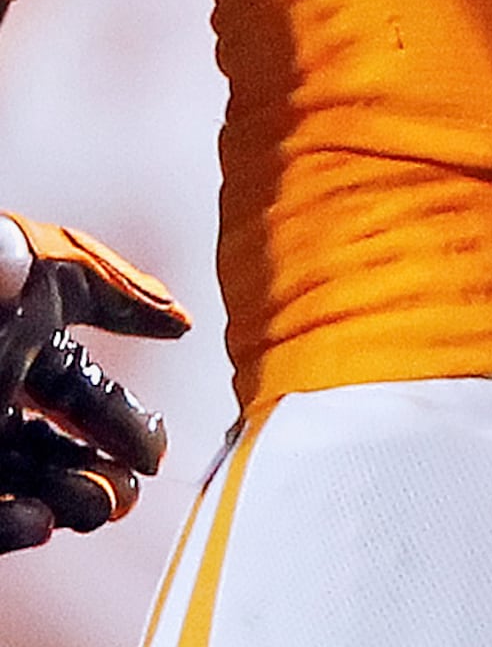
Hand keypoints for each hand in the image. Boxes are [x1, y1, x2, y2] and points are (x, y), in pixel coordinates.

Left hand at [0, 213, 188, 553]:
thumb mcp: (35, 261)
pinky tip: (36, 521)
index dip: (124, 423)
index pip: (81, 392)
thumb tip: (179, 321)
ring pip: (19, 482)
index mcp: (19, 341)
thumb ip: (108, 289)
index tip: (155, 449)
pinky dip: (6, 526)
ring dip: (65, 499)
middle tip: (130, 488)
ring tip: (97, 505)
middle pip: (54, 447)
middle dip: (101, 471)